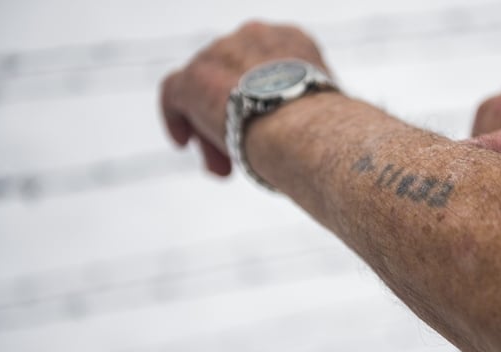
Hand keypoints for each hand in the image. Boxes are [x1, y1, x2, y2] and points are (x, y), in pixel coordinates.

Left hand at [160, 22, 329, 175]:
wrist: (308, 129)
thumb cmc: (325, 134)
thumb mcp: (319, 112)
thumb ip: (301, 113)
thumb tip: (303, 142)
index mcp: (291, 42)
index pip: (265, 65)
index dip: (260, 99)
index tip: (263, 127)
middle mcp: (254, 36)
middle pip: (232, 76)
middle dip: (234, 114)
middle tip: (240, 152)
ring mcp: (221, 53)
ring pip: (205, 88)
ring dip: (212, 127)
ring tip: (222, 165)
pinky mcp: (195, 77)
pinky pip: (175, 93)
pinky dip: (177, 118)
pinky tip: (183, 143)